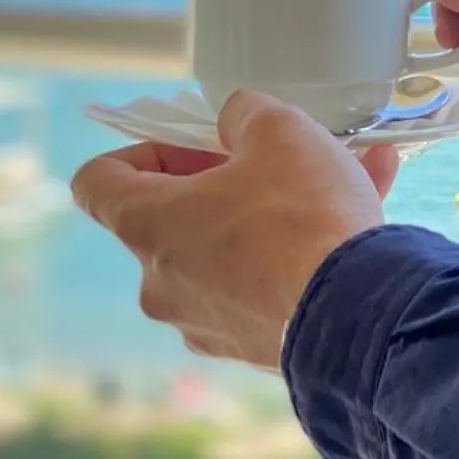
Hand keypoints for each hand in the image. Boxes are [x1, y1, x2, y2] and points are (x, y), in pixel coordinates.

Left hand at [70, 91, 399, 369]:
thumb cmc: (303, 217)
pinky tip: (361, 218)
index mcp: (148, 226)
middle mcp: (161, 283)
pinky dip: (298, 253)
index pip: (97, 182)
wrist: (357, 316)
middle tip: (274, 159)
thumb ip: (244, 112)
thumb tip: (235, 122)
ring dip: (273, 212)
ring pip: (230, 250)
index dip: (141, 150)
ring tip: (344, 175)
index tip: (193, 144)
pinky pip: (265, 284)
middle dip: (225, 180)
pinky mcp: (250, 346)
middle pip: (173, 218)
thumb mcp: (278, 130)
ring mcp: (203, 322)